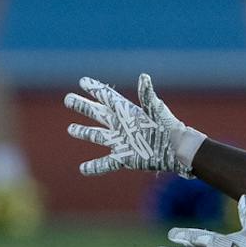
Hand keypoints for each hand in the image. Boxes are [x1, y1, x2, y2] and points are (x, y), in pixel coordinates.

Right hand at [65, 74, 205, 176]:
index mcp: (128, 112)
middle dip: (83, 107)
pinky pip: (105, 163)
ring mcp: (122, 142)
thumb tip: (144, 77)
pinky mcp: (125, 158)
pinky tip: (82, 169)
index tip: (83, 81)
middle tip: (68, 99)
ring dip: (84, 133)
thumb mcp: (157, 110)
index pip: (108, 98)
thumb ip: (147, 95)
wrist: (177, 150)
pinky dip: (94, 167)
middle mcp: (122, 126)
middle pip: (98, 114)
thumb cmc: (169, 128)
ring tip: (71, 129)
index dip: (95, 89)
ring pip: (98, 136)